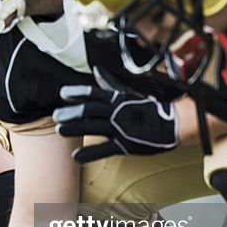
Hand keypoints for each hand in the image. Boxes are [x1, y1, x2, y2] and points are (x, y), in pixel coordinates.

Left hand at [53, 85, 177, 162]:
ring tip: (60, 131)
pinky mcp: (125, 144)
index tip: (63, 94)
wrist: (170, 124)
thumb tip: (97, 70)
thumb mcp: (126, 94)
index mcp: (117, 99)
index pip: (94, 93)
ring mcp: (120, 128)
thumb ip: (109, 84)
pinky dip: (89, 153)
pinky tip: (76, 156)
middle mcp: (117, 112)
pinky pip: (105, 149)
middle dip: (71, 112)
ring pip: (94, 126)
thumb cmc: (145, 109)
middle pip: (90, 110)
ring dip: (75, 128)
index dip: (77, 93)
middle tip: (56, 116)